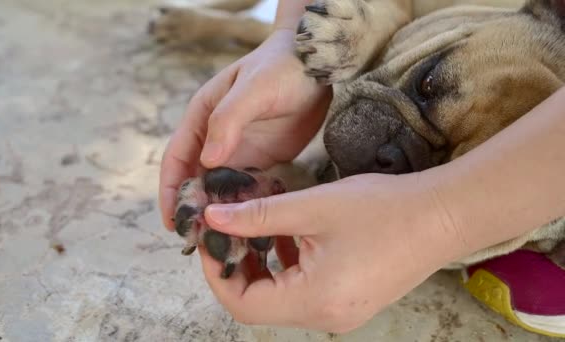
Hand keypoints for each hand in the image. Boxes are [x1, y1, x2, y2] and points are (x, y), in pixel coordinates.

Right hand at [160, 29, 331, 228]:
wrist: (317, 63)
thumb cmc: (282, 67)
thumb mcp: (253, 88)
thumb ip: (229, 120)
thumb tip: (209, 160)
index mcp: (203, 118)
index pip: (177, 160)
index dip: (171, 191)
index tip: (171, 222)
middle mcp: (216, 138)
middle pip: (197, 181)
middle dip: (196, 211)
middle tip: (199, 245)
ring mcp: (238, 150)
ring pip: (221, 190)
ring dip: (220, 215)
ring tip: (224, 247)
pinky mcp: (261, 160)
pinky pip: (248, 189)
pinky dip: (246, 209)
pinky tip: (251, 231)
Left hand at [198, 173, 466, 332]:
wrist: (443, 217)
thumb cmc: (382, 209)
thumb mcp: (312, 206)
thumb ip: (258, 215)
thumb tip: (212, 218)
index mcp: (314, 301)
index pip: (243, 304)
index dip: (216, 271)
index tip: (208, 237)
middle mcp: (326, 318)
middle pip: (259, 304)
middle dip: (236, 266)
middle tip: (226, 229)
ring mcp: (340, 313)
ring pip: (280, 297)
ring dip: (260, 265)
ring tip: (253, 227)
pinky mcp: (350, 301)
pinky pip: (303, 292)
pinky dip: (285, 267)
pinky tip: (286, 235)